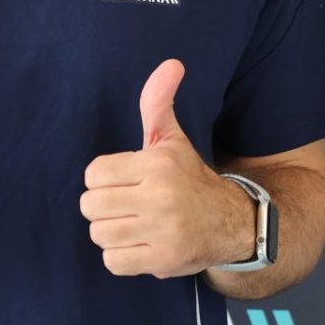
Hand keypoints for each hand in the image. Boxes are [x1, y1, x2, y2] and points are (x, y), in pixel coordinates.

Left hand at [79, 59, 248, 278]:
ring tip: (134, 225)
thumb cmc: (190, 178)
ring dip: (111, 233)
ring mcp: (162, 232)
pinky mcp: (163, 261)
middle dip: (104, 207)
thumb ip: (157, 102)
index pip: (94, 174)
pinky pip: (113, 262)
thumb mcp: (172, 140)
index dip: (103, 179)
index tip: (123, 182)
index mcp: (157, 165)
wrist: (232, 223)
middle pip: (91, 206)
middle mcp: (160, 198)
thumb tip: (171, 63)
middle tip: (126, 205)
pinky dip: (121, 257)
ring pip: (99, 234)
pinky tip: (140, 245)